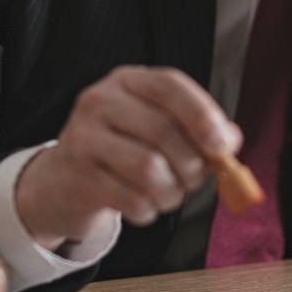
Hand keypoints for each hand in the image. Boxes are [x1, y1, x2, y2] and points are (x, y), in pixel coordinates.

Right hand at [12, 66, 240, 250]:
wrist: (63, 181)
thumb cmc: (122, 150)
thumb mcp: (156, 126)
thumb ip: (197, 129)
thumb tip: (229, 141)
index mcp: (128, 81)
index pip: (169, 86)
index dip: (202, 115)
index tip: (222, 146)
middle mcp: (100, 101)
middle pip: (163, 131)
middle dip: (191, 164)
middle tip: (194, 180)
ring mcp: (83, 137)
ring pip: (149, 168)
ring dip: (172, 192)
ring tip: (169, 195)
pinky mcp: (77, 177)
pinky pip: (131, 199)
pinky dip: (149, 210)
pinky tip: (143, 205)